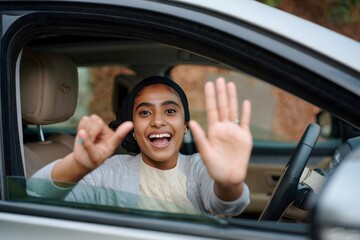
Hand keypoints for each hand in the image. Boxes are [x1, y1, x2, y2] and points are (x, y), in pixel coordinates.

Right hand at [74, 114, 132, 170]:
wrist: (85, 158)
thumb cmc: (92, 158)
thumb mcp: (93, 157)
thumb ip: (88, 145)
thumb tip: (82, 132)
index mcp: (113, 141)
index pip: (118, 136)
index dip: (123, 130)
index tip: (130, 125)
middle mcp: (107, 132)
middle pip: (98, 123)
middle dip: (90, 133)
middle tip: (88, 142)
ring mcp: (99, 126)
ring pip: (90, 120)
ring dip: (85, 130)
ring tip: (86, 139)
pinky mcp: (90, 124)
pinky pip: (84, 119)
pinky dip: (81, 126)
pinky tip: (83, 134)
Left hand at [189, 77, 251, 199]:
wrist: (229, 178)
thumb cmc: (215, 168)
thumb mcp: (205, 152)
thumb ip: (200, 137)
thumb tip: (191, 122)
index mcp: (213, 131)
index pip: (211, 110)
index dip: (210, 97)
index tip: (208, 84)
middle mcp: (223, 128)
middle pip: (222, 106)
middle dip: (221, 93)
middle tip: (219, 79)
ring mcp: (234, 131)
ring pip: (233, 110)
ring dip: (232, 98)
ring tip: (230, 85)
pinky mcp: (245, 137)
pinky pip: (245, 122)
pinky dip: (246, 112)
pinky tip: (245, 102)